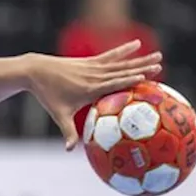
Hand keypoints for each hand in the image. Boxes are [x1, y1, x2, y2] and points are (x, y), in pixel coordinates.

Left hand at [25, 40, 162, 150]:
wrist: (35, 71)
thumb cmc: (47, 95)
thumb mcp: (58, 114)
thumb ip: (67, 132)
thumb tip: (70, 151)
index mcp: (89, 89)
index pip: (112, 85)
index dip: (128, 81)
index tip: (145, 79)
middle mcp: (93, 76)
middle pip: (121, 72)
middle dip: (141, 69)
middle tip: (160, 66)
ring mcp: (92, 67)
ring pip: (120, 63)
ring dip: (139, 59)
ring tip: (158, 56)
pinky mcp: (89, 61)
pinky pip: (110, 55)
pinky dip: (123, 50)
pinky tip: (137, 44)